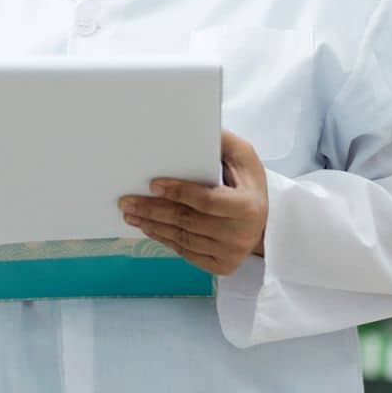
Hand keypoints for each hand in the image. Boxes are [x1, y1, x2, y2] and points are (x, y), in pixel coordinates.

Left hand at [119, 129, 268, 275]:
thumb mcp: (243, 156)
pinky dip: (165, 240)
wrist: (264, 220)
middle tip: (127, 202)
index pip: (206, 201)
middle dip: (153, 210)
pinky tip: (149, 228)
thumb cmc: (248, 184)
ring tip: (131, 214)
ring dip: (153, 226)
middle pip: (187, 222)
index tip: (153, 184)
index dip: (178, 192)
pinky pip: (187, 253)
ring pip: (183, 239)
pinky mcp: (222, 266)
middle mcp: (240, 235)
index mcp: (247, 207)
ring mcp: (231, 253)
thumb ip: (221, 142)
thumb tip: (192, 126)